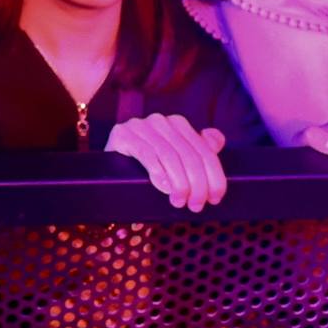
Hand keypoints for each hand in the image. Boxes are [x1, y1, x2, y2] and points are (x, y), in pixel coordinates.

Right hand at [106, 114, 230, 212]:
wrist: (110, 167)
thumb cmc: (148, 165)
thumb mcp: (176, 157)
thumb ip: (198, 148)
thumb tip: (217, 140)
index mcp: (179, 124)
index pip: (204, 151)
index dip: (214, 177)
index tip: (215, 198)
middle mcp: (161, 121)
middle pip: (189, 156)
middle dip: (197, 185)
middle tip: (195, 206)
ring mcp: (140, 126)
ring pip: (169, 156)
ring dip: (179, 183)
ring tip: (179, 202)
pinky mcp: (122, 134)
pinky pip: (145, 153)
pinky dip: (157, 172)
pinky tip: (163, 187)